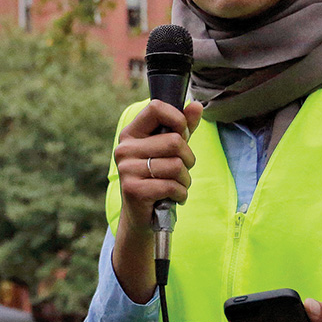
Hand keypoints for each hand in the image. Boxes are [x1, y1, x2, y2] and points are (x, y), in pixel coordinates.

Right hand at [113, 99, 203, 238]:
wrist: (142, 216)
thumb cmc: (158, 178)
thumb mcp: (171, 150)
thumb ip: (183, 127)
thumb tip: (196, 105)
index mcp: (131, 133)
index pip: (155, 108)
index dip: (177, 118)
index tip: (182, 134)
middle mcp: (125, 149)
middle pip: (174, 141)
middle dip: (188, 159)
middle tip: (181, 170)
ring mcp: (127, 169)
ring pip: (176, 165)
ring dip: (185, 180)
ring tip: (176, 185)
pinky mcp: (133, 190)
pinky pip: (171, 185)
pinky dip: (180, 193)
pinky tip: (173, 196)